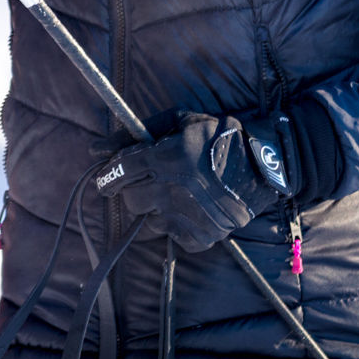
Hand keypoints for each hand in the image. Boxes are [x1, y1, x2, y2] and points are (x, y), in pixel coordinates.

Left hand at [95, 113, 291, 252]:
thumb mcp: (180, 121)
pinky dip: (176, 225)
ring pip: (149, 220)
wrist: (262, 166)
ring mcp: (184, 217)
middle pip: (130, 199)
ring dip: (154, 208)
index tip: (106, 178)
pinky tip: (189, 209)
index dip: (107, 176)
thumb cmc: (218, 137)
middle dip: (133, 190)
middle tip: (147, 182)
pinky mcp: (198, 237)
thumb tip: (96, 148)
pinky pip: (172, 235)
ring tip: (173, 195)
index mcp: (163, 159)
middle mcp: (169, 191)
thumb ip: (138, 133)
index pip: (118, 174)